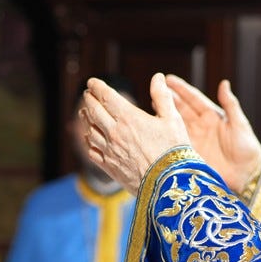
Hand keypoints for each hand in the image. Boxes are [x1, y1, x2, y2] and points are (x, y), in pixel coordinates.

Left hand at [81, 73, 189, 194]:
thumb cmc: (174, 150)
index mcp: (129, 118)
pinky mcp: (109, 167)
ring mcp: (109, 151)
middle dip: (89, 99)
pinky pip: (92, 151)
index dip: (96, 87)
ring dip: (86, 119)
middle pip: (93, 111)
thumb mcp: (173, 119)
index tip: (92, 82)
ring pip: (89, 131)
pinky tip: (89, 138)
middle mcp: (114, 133)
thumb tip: (157, 77)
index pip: (106, 97)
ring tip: (86, 113)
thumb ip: (162, 97)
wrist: (169, 184)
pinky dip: (88, 141)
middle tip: (87, 94)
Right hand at [165, 76, 260, 192]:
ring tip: (151, 105)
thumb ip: (230, 104)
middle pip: (181, 109)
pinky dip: (165, 135)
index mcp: (212, 116)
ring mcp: (194, 139)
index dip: (181, 89)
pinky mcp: (190, 153)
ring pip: (175, 123)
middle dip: (167, 99)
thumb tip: (224, 83)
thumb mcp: (240, 125)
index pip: (193, 99)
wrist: (246, 177)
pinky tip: (155, 129)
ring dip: (163, 115)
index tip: (167, 79)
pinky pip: (175, 142)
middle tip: (154, 89)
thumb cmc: (247, 149)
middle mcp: (200, 126)